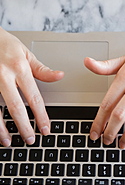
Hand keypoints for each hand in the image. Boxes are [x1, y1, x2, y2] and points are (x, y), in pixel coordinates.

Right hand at [0, 28, 63, 145]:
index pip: (34, 97)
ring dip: (2, 128)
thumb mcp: (25, 53)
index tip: (45, 129)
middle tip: (30, 140)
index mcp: (19, 68)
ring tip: (8, 141)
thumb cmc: (4, 44)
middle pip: (15, 107)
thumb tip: (59, 76)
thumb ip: (41, 69)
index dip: (40, 116)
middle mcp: (4, 75)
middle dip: (24, 126)